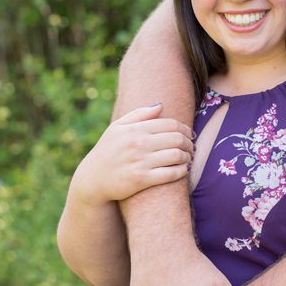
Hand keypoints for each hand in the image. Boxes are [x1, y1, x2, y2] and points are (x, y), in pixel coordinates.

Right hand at [70, 104, 193, 204]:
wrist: (93, 179)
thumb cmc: (107, 151)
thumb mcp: (117, 128)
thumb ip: (139, 115)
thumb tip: (160, 106)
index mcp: (135, 129)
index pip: (170, 124)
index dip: (185, 129)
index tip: (190, 134)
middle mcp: (138, 144)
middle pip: (177, 139)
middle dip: (189, 143)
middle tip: (192, 147)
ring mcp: (140, 162)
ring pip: (176, 156)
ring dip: (188, 157)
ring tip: (189, 158)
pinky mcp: (141, 180)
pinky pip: (170, 174)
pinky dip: (182, 171)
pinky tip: (184, 170)